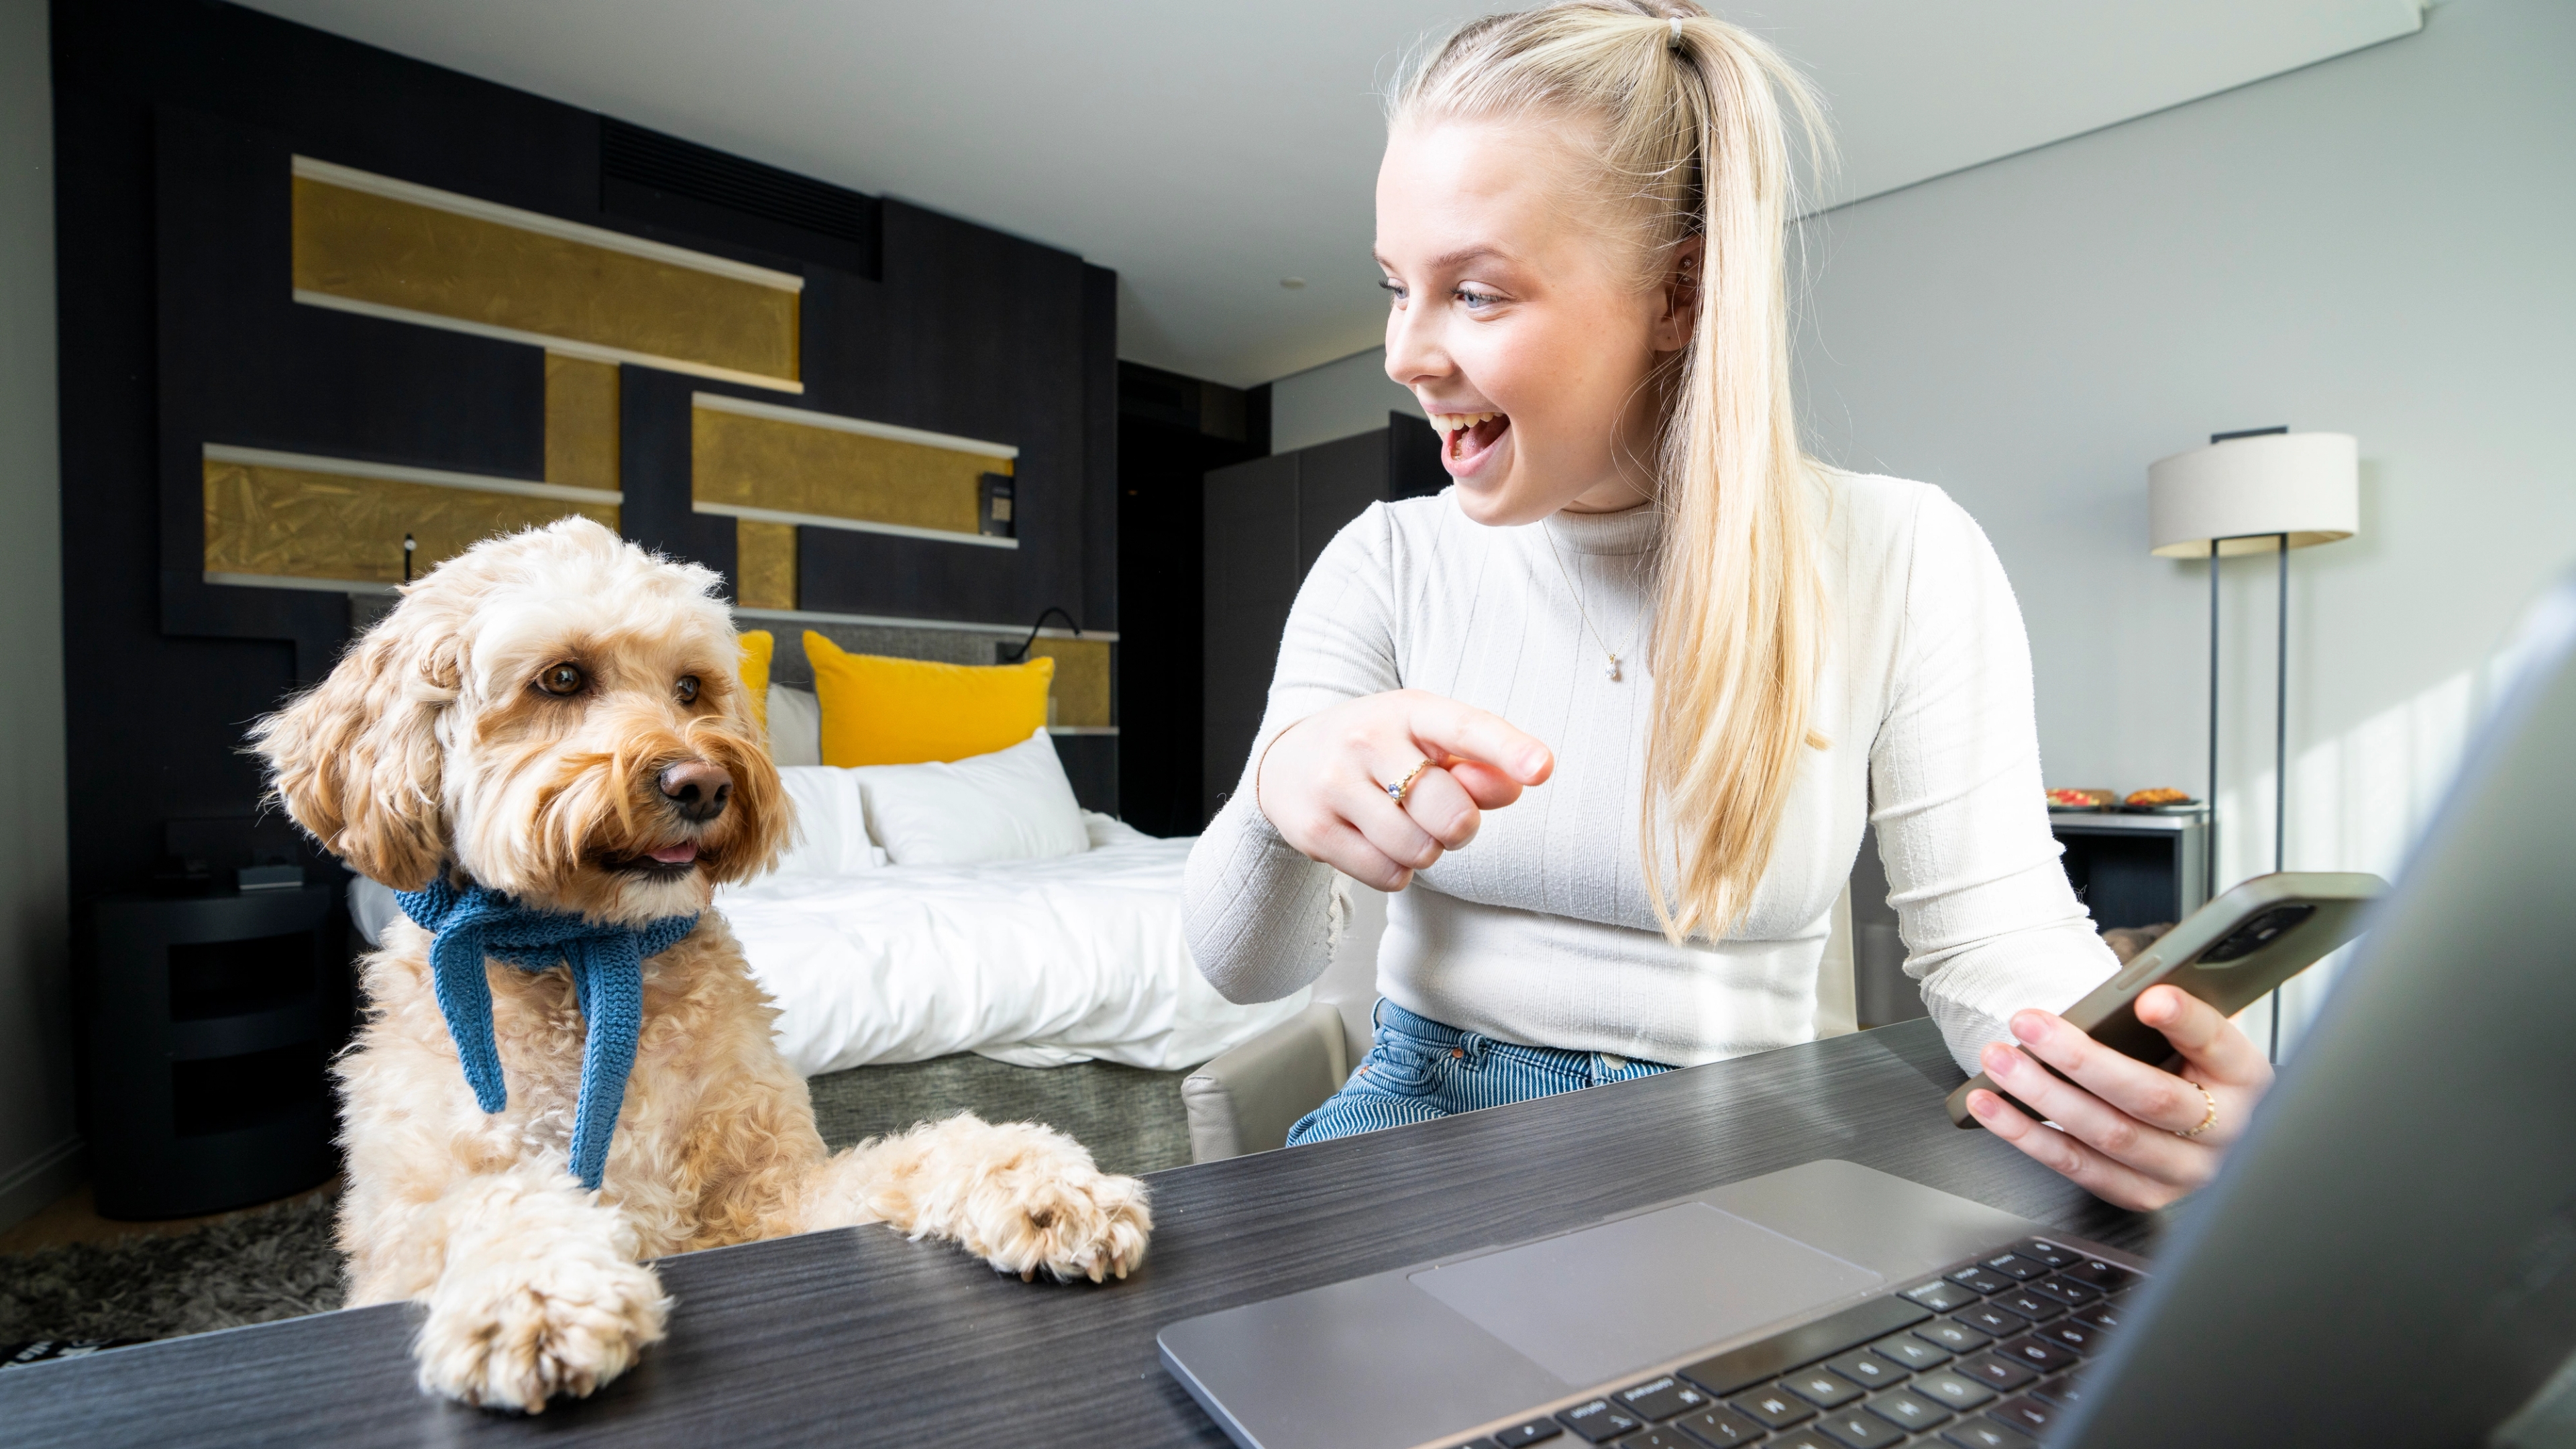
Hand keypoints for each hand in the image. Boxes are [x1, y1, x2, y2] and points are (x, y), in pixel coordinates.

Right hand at [1255, 689, 1552, 890]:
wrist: (1287, 762)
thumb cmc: (1379, 751)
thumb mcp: (1427, 741)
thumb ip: (1478, 764)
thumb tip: (1514, 788)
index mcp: (1407, 710)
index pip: (1465, 728)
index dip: (1507, 749)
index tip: (1541, 768)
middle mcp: (1365, 739)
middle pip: (1449, 812)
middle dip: (1459, 827)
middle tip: (1438, 814)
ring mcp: (1334, 784)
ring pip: (1418, 850)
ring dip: (1425, 850)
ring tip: (1402, 825)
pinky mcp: (1314, 830)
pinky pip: (1387, 875)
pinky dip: (1396, 871)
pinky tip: (1376, 843)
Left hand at [1964, 985, 2273, 1211]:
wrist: (2209, 1123)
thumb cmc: (2194, 1068)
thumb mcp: (2198, 1036)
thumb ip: (2173, 1017)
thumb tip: (2137, 1000)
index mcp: (2245, 1077)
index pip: (2217, 1042)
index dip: (2184, 1021)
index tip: (2149, 998)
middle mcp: (2224, 1132)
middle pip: (2149, 1097)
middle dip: (2081, 1059)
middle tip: (2029, 1024)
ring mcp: (2185, 1171)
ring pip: (2109, 1135)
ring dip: (2043, 1096)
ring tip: (1999, 1061)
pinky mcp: (2146, 1195)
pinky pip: (2080, 1167)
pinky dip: (2029, 1135)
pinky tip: (1994, 1108)